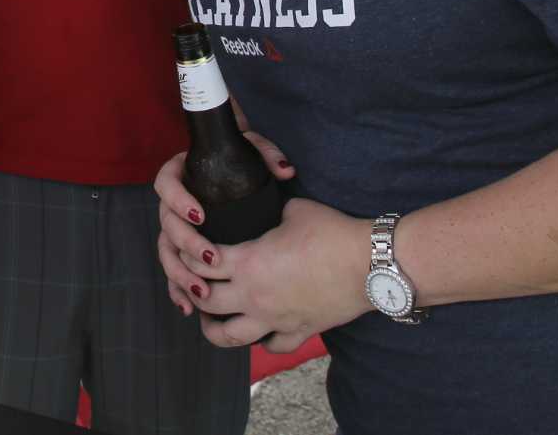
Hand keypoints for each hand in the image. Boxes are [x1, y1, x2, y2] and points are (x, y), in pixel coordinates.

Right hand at [152, 133, 295, 317]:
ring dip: (181, 275)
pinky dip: (179, 291)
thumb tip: (285, 172)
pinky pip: (175, 273)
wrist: (238, 167)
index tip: (200, 215)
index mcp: (181, 174)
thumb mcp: (252, 149)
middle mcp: (173, 204)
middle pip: (166, 226)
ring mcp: (176, 229)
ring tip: (202, 292)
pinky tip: (190, 308)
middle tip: (210, 258)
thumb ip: (266, 154)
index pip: (166, 184)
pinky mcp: (183, 252)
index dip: (179, 201)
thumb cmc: (242, 158)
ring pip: (167, 254)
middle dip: (186, 245)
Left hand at [171, 197, 369, 353]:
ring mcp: (275, 319)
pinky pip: (271, 346)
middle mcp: (254, 296)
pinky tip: (259, 329)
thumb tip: (268, 210)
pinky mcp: (299, 331)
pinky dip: (260, 340)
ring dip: (214, 327)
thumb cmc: (332, 232)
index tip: (187, 248)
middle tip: (192, 282)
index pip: (199, 262)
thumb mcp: (293, 210)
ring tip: (212, 316)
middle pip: (205, 302)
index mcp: (247, 262)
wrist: (370, 264)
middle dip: (191, 291)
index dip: (187, 254)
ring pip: (229, 337)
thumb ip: (270, 213)